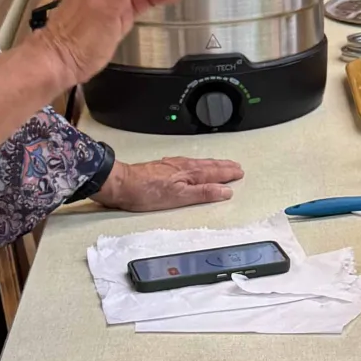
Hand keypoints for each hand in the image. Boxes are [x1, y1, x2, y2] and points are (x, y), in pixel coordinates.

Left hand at [91, 157, 244, 211]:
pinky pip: (188, 162)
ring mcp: (172, 165)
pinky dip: (198, 163)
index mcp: (189, 173)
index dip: (228, 173)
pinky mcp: (163, 166)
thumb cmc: (145, 192)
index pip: (215, 172)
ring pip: (199, 163)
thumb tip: (224, 190)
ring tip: (221, 164)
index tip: (239, 172)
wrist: (120, 184)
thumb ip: (203, 193)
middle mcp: (182, 166)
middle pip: (209, 165)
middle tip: (236, 166)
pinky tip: (194, 165)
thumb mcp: (178, 197)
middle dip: (224, 166)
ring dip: (213, 164)